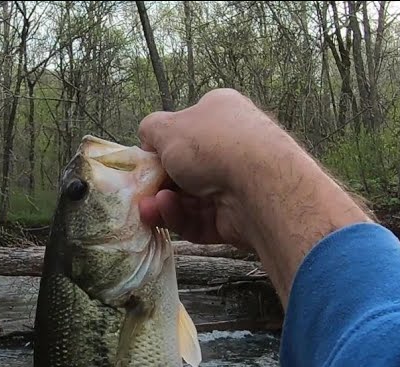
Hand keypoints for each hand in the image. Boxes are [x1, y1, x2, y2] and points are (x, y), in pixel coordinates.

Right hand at [135, 89, 370, 304]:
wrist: (259, 183)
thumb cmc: (210, 144)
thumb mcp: (167, 127)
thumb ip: (150, 129)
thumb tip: (148, 138)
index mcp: (220, 114)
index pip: (185, 129)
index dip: (162, 146)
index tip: (145, 161)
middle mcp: (230, 146)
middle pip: (184, 169)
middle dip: (158, 182)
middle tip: (141, 192)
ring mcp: (235, 183)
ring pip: (188, 198)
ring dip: (163, 202)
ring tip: (148, 207)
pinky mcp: (234, 217)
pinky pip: (198, 219)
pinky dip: (178, 216)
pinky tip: (164, 212)